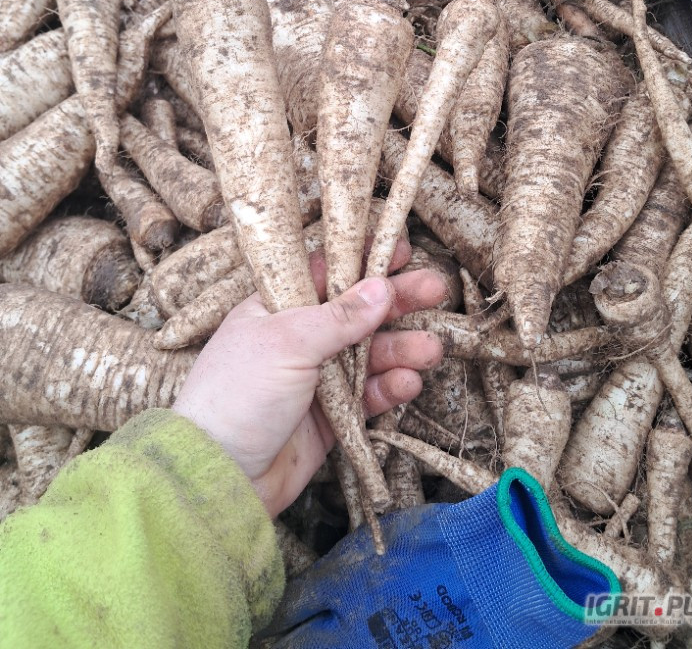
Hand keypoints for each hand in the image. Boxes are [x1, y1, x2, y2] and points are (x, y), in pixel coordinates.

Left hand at [173, 241, 445, 516]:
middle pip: (357, 311)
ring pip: (368, 354)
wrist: (219, 476)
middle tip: (436, 290)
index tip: (399, 251)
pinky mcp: (329, 418)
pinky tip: (408, 383)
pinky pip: (367, 396)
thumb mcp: (287, 342)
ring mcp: (315, 378)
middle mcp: (298, 338)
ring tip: (431, 350)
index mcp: (277, 307)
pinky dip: (388, 388)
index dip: (363, 260)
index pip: (326, 272)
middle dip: (397, 301)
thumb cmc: (239, 395)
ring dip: (401, 348)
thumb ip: (339, 316)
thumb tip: (381, 287)